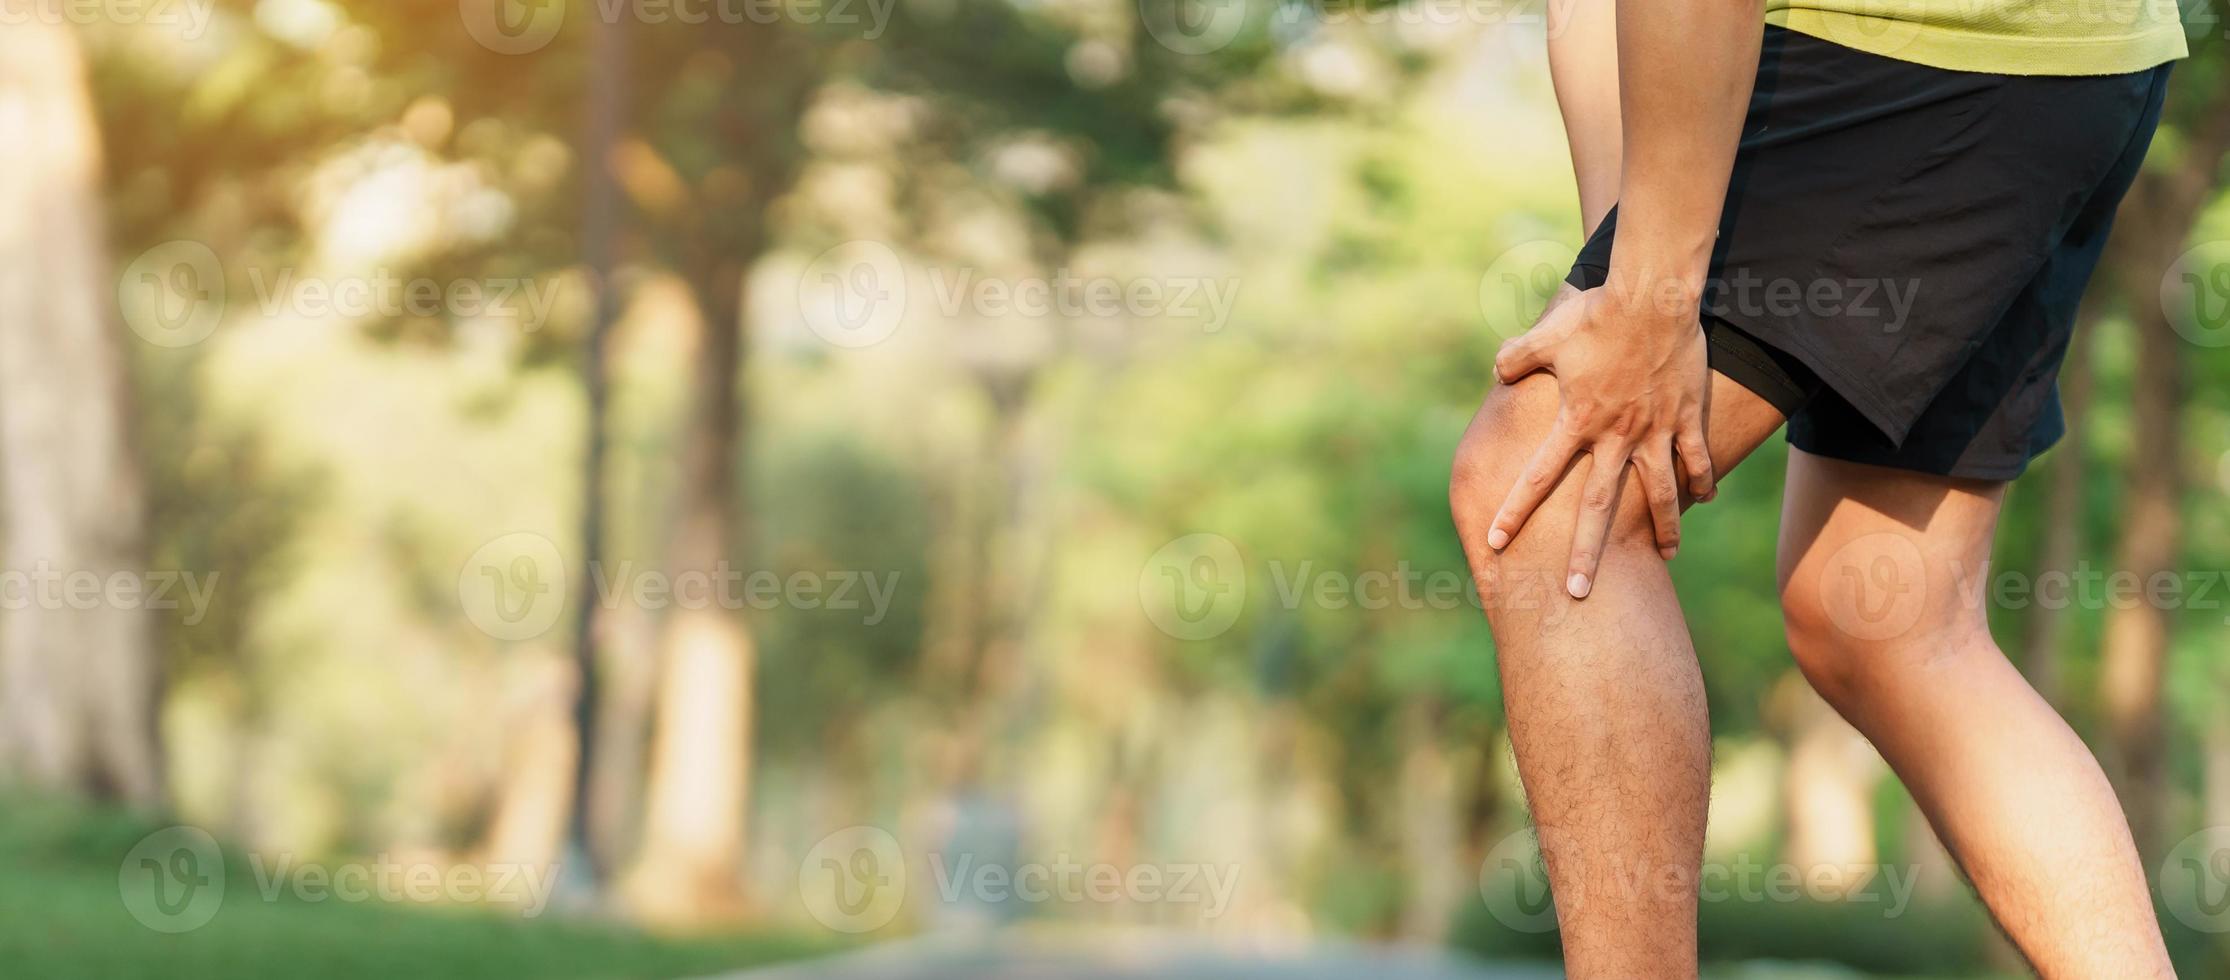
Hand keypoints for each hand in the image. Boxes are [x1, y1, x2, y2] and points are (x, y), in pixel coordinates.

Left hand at [1486, 285, 1715, 597]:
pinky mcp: (1687, 417)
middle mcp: (1615, 436)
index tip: (1495, 544)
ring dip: (1665, 529)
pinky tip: (1705, 500)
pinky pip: (1698, 459)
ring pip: (1660, 493)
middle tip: (1577, 593)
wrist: (1653, 299)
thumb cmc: (1595, 314)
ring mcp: (1655, 430)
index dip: (1514, 511)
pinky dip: (1703, 481)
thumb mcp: (1544, 335)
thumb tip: (1496, 372)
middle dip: (1587, 553)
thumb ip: (1516, 358)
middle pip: (1597, 507)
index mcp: (1577, 422)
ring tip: (1668, 557)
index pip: (1537, 476)